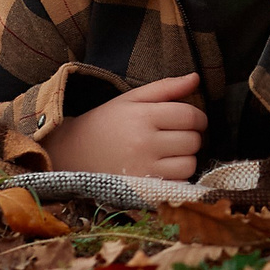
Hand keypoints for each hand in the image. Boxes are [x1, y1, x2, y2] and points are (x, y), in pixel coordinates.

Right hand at [40, 72, 204, 178]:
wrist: (71, 155)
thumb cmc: (105, 124)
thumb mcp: (131, 99)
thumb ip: (165, 87)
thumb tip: (196, 78)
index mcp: (142, 116)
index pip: (190, 116)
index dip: (198, 118)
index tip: (192, 120)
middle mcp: (144, 143)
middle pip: (193, 141)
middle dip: (192, 137)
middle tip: (177, 137)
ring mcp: (143, 169)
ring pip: (189, 165)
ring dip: (186, 159)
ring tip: (169, 154)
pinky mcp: (142, 191)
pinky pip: (178, 185)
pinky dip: (176, 179)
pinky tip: (163, 171)